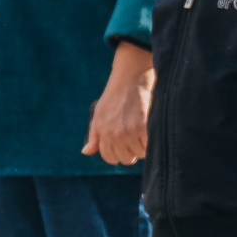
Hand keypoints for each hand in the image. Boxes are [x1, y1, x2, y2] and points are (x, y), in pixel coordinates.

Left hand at [79, 42, 152, 165]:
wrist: (130, 78)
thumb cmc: (114, 96)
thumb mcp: (99, 114)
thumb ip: (94, 135)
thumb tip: (86, 152)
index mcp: (102, 132)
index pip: (110, 158)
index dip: (118, 153)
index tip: (124, 144)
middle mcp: (114, 134)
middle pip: (126, 159)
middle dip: (131, 151)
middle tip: (135, 137)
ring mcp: (128, 132)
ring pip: (139, 154)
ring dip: (143, 146)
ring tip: (142, 131)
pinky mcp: (143, 127)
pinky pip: (149, 147)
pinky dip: (151, 142)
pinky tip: (148, 131)